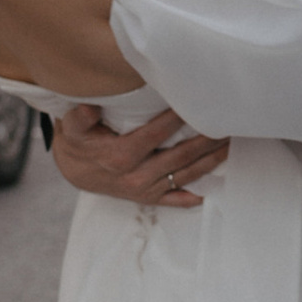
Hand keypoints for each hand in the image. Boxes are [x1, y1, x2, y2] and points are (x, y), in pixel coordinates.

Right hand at [51, 99, 229, 210]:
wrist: (74, 171)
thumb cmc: (79, 143)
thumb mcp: (72, 129)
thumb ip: (78, 118)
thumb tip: (88, 108)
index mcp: (121, 156)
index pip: (157, 133)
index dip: (178, 118)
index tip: (197, 101)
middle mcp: (136, 176)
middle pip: (180, 155)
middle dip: (206, 138)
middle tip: (227, 122)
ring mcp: (145, 189)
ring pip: (185, 174)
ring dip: (210, 160)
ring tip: (230, 144)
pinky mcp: (148, 198)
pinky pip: (175, 200)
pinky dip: (193, 196)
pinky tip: (210, 189)